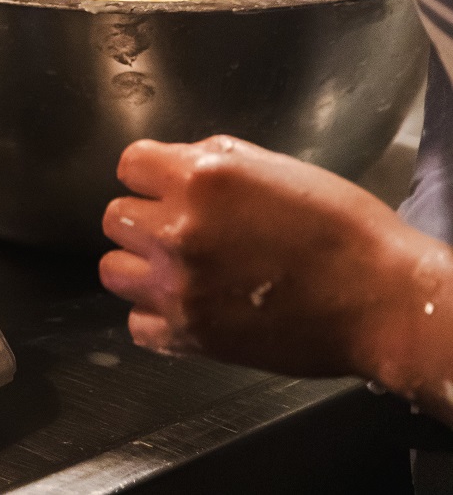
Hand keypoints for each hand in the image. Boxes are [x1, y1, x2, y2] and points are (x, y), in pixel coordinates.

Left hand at [100, 135, 431, 378]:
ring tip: (178, 269)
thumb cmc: (343, 229)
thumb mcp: (278, 167)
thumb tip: (176, 163)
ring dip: (140, 267)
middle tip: (180, 229)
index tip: (166, 186)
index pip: (128, 164)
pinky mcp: (188, 335)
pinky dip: (157, 317)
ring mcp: (178, 287)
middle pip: (114, 217)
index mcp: (200, 179)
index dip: (149, 174)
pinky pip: (137, 324)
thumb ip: (213, 161)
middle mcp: (178, 231)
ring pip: (112, 271)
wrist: (382, 302)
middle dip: (144, 218)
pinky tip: (189, 306)